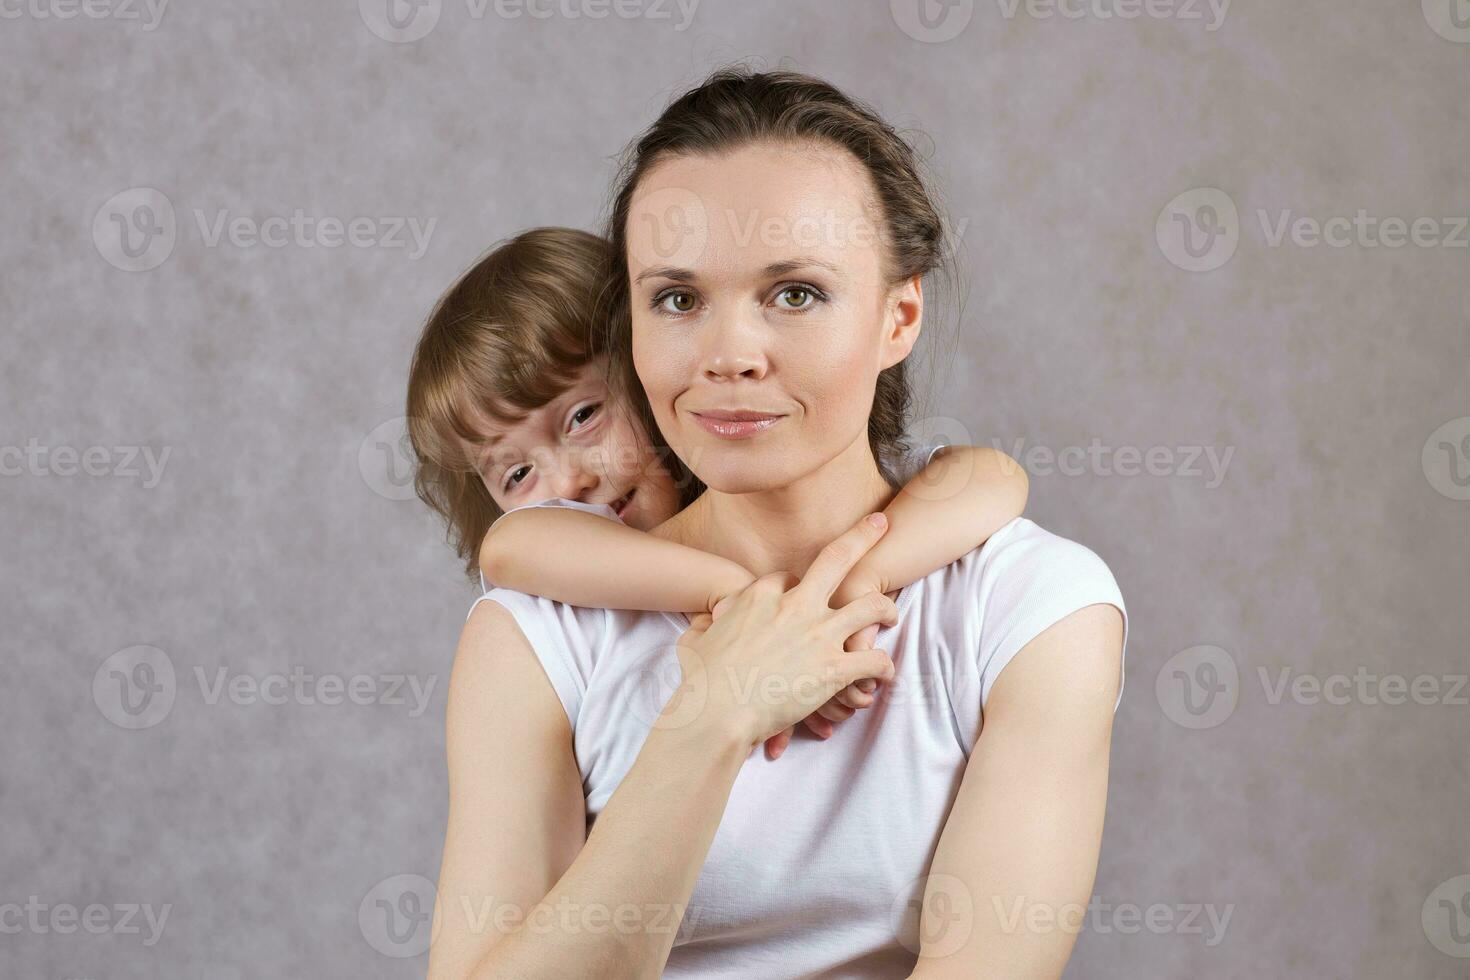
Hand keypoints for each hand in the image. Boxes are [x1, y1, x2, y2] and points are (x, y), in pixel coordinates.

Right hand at [671, 514, 899, 750]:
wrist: (716, 713)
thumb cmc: (702, 681)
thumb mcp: (695, 639)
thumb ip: (705, 624)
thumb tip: (703, 623)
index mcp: (762, 594)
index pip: (790, 576)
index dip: (799, 585)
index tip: (804, 592)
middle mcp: (796, 605)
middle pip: (838, 558)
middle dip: (863, 536)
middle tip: (880, 523)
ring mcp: (819, 634)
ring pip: (870, 605)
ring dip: (886, 608)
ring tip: (891, 615)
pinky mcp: (835, 668)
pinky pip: (875, 658)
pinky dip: (884, 666)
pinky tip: (884, 673)